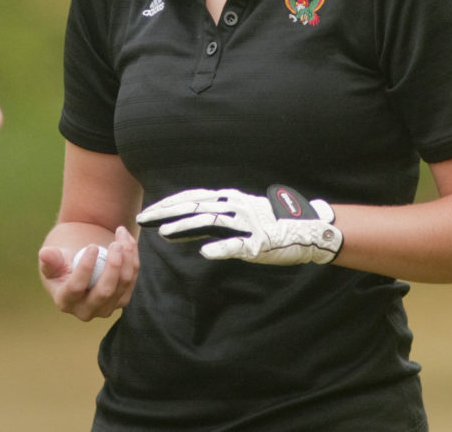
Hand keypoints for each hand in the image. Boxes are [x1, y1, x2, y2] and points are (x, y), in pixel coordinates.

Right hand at [37, 226, 138, 320]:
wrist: (79, 270)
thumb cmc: (62, 265)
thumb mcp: (53, 261)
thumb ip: (50, 259)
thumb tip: (45, 253)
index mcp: (65, 302)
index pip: (76, 287)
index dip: (86, 267)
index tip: (92, 246)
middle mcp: (87, 310)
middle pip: (105, 291)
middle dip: (113, 266)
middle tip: (115, 244)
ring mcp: (106, 307)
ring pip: (123, 284)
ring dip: (127, 258)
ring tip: (122, 235)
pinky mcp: (121, 300)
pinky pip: (132, 279)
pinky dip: (133, 258)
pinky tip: (127, 241)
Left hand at [136, 184, 342, 264]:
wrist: (306, 228)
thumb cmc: (268, 223)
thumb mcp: (238, 213)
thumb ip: (211, 219)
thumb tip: (179, 226)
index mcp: (228, 200)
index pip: (191, 199)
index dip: (168, 205)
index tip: (148, 211)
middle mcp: (234, 207)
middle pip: (195, 207)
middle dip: (167, 213)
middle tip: (144, 219)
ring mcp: (246, 224)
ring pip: (211, 223)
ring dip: (186, 227)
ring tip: (165, 233)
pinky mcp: (258, 243)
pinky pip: (237, 245)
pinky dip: (220, 248)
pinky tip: (204, 252)